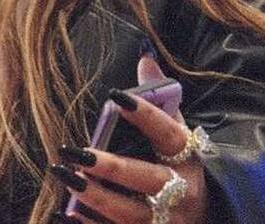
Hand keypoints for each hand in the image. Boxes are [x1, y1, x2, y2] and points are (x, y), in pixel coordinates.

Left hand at [51, 57, 207, 223]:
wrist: (202, 220)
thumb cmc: (180, 172)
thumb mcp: (178, 137)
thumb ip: (162, 100)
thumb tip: (144, 56)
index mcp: (189, 161)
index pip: (169, 133)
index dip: (146, 114)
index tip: (115, 95)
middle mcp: (181, 194)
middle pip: (148, 179)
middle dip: (112, 167)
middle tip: (76, 152)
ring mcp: (166, 221)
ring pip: (129, 212)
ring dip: (95, 196)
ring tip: (66, 175)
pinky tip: (62, 211)